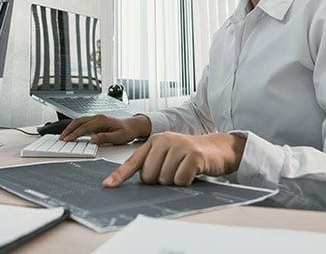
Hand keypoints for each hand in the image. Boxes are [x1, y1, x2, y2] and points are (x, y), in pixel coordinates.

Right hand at [60, 114, 150, 144]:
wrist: (134, 125)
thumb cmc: (127, 131)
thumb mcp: (118, 137)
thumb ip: (105, 138)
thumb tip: (93, 139)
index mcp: (102, 120)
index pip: (85, 127)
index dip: (75, 133)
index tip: (67, 139)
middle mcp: (98, 117)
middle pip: (79, 121)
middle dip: (69, 129)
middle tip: (61, 138)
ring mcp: (96, 118)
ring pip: (80, 121)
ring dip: (71, 127)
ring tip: (64, 136)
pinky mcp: (96, 121)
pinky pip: (83, 122)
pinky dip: (75, 127)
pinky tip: (72, 132)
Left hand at [103, 132, 246, 187]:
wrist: (217, 148)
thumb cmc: (189, 155)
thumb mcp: (168, 155)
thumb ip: (152, 164)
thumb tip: (138, 182)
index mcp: (154, 141)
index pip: (133, 161)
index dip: (120, 175)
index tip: (108, 185)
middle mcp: (164, 140)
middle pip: (149, 176)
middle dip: (160, 181)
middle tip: (173, 171)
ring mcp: (178, 146)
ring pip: (165, 179)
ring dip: (174, 181)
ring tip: (184, 170)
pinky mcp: (193, 155)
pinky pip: (180, 180)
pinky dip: (186, 182)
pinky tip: (192, 172)